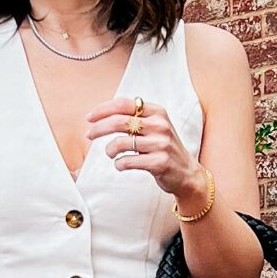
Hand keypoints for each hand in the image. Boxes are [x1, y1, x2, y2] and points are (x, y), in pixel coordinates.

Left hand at [86, 95, 204, 204]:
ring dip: (109, 150)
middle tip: (89, 135)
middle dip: (99, 129)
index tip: (90, 118)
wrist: (187, 173)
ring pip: (121, 143)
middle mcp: (160, 125)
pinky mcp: (159, 162)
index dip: (103, 110)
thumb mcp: (154, 127)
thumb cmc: (163, 149)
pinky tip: (121, 165)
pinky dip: (119, 164)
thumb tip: (102, 115)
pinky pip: (128, 161)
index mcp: (157, 112)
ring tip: (111, 153)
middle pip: (119, 122)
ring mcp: (161, 144)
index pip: (124, 104)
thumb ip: (134, 118)